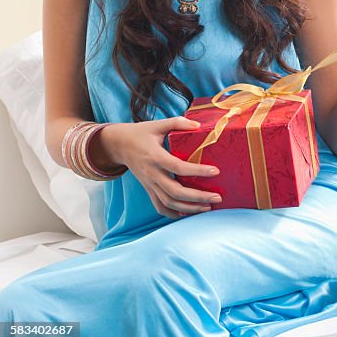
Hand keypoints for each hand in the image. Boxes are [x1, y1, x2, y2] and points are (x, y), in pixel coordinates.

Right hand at [100, 117, 222, 218]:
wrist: (118, 146)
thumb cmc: (141, 133)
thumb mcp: (158, 124)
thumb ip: (178, 123)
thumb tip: (199, 125)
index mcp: (156, 157)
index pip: (178, 167)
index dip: (198, 171)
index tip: (216, 171)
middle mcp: (152, 174)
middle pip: (175, 191)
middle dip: (197, 197)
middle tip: (217, 197)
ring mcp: (149, 184)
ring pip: (168, 202)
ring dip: (189, 208)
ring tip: (208, 207)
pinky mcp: (148, 189)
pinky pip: (159, 206)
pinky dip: (173, 213)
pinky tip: (188, 213)